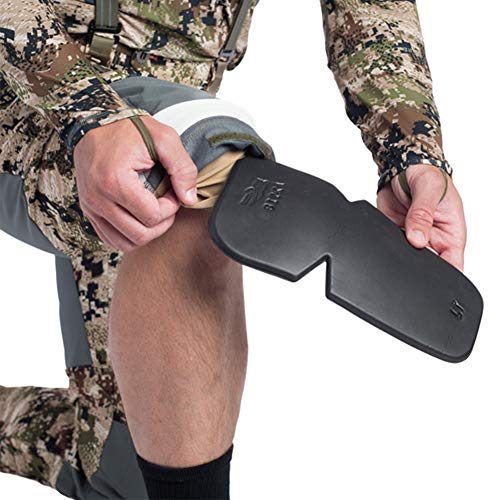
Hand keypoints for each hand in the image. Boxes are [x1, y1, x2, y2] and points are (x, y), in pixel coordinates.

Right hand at [73, 115, 197, 252]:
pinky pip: (110, 239)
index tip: (171, 191)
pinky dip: (129, 235)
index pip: (152, 217)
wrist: (94, 123)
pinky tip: (139, 217)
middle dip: (161, 223)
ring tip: (154, 211)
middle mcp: (98, 199)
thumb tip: (190, 199)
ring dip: (147, 233)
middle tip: (166, 204)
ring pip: (125, 243)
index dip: (170, 208)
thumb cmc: (129, 129)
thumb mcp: (164, 138)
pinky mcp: (89, 211)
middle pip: (140, 235)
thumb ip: (183, 168)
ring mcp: (90, 207)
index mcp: (114, 181)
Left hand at [377, 164, 465, 270]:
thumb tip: (417, 239)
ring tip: (398, 234)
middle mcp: (433, 239)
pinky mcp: (395, 233)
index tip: (430, 272)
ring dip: (399, 252)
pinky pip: (390, 244)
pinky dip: (385, 243)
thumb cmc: (427, 174)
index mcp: (451, 233)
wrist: (403, 165)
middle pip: (427, 264)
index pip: (452, 264)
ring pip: (406, 256)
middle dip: (417, 263)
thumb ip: (422, 215)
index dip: (443, 273)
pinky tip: (386, 233)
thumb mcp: (429, 191)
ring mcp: (412, 237)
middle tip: (408, 249)